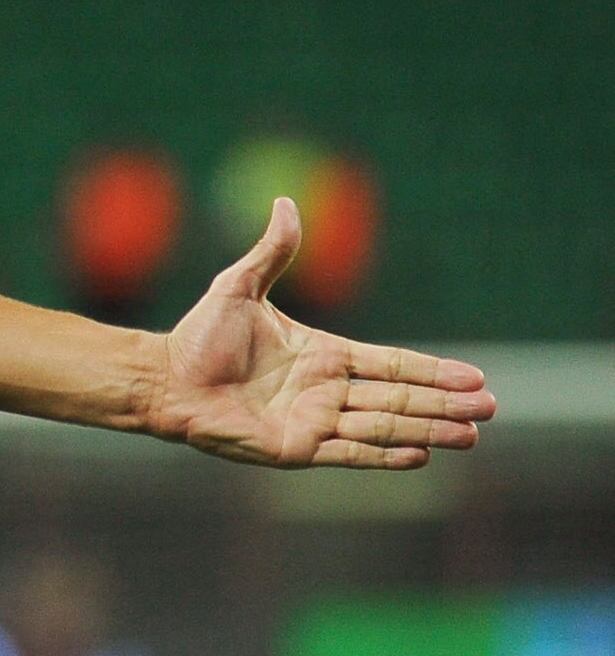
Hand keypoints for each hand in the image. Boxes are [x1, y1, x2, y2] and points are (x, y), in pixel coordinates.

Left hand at [152, 198, 494, 468]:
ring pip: (384, 425)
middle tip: (490, 408)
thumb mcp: (240, 287)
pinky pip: (349, 453)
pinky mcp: (296, 447)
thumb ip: (272, 251)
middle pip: (400, 398)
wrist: (165, 377)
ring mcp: (315, 421)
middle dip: (445, 404)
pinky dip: (384, 454)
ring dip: (428, 429)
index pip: (393, 365)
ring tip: (472, 434)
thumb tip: (286, 201)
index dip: (433, 371)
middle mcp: (327, 390)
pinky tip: (420, 453)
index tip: (475, 377)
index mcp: (325, 355)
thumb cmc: (199, 336)